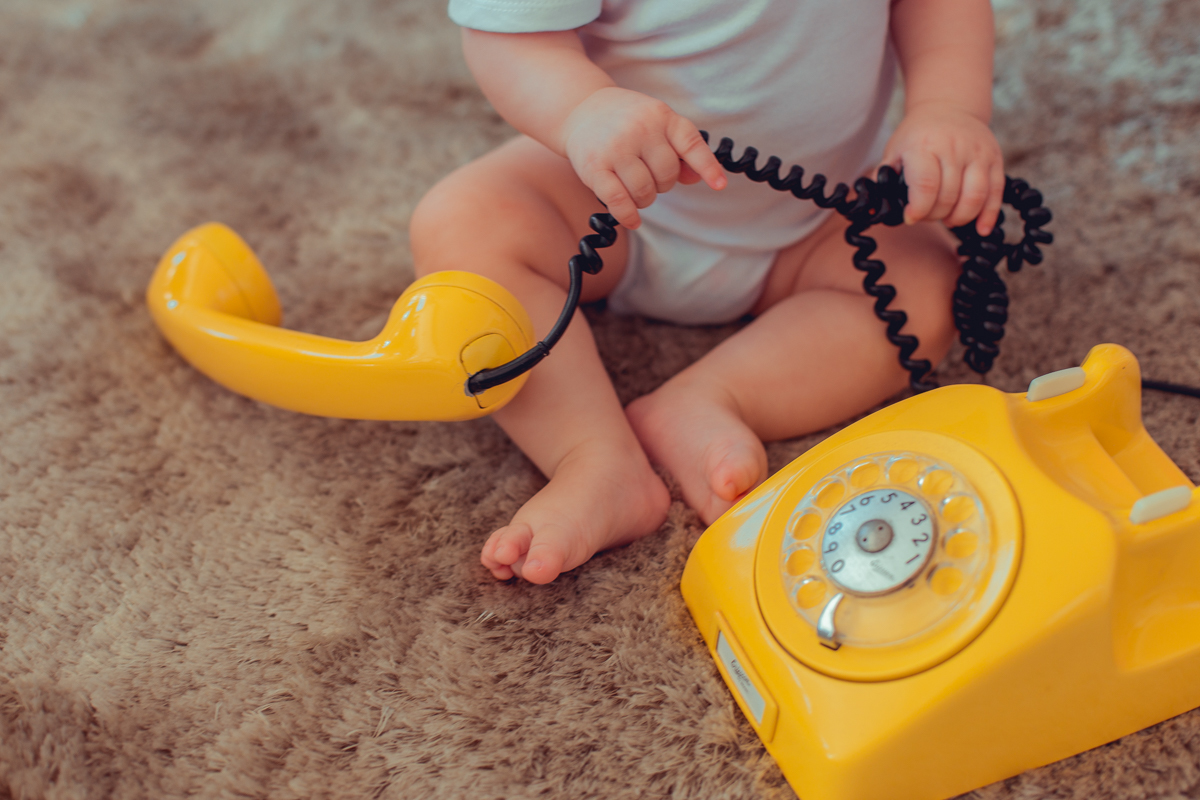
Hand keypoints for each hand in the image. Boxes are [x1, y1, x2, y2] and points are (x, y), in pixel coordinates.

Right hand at [559, 87, 726, 228]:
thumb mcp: (657, 125)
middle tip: (649, 177)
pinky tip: (632, 220)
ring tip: (636, 190)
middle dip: (663, 184)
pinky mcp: (595, 167)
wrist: (580, 109)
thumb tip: (699, 178)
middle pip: (667, 175)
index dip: (708, 167)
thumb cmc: (627, 122)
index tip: (720, 185)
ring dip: (645, 199)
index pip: (691, 144)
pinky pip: (619, 201)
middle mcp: (640, 129)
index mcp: (661, 116)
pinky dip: (628, 215)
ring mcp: (616, 148)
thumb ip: (680, 150)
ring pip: (645, 191)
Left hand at [882, 101, 1004, 235]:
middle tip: (928, 215)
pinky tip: (980, 228)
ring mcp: (978, 153)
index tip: (911, 217)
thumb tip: (870, 208)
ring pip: (975, 197)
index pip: (926, 185)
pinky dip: (989, 215)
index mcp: (925, 145)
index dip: (919, 209)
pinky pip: (996, 192)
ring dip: (960, 218)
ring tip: (948, 219)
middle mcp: (954, 147)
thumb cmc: (917, 135)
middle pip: (949, 196)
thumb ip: (883, 179)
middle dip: (936, 216)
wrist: (948, 106)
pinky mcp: (995, 158)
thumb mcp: (894, 150)